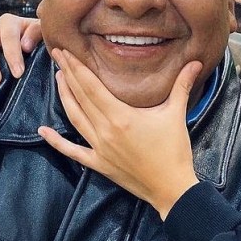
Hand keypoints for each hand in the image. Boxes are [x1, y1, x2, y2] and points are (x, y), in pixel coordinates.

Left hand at [39, 48, 199, 219]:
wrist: (171, 187)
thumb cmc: (174, 150)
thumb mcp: (176, 114)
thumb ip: (182, 85)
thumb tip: (196, 62)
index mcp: (120, 116)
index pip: (91, 86)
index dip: (76, 68)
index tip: (64, 52)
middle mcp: (105, 130)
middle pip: (80, 97)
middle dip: (67, 75)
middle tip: (56, 56)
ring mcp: (99, 148)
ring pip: (74, 117)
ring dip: (64, 97)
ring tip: (58, 79)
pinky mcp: (98, 163)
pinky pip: (72, 150)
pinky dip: (56, 141)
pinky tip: (43, 130)